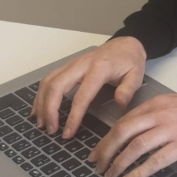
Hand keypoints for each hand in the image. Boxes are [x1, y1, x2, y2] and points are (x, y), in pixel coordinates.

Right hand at [31, 36, 146, 136]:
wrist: (125, 43)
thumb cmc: (130, 60)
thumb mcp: (137, 74)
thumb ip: (128, 89)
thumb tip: (119, 103)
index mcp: (99, 69)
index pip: (81, 96)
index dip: (73, 116)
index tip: (68, 132)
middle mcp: (81, 64)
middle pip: (56, 86)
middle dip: (49, 110)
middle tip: (50, 129)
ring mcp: (73, 64)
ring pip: (49, 81)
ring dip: (41, 102)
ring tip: (42, 123)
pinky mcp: (68, 66)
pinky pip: (49, 78)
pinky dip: (41, 94)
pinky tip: (39, 108)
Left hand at [90, 91, 176, 176]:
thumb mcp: (174, 102)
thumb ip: (154, 114)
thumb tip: (133, 131)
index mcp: (156, 103)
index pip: (123, 121)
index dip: (106, 138)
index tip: (97, 151)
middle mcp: (160, 114)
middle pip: (123, 132)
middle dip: (106, 150)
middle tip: (97, 164)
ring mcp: (171, 129)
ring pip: (135, 147)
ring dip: (119, 163)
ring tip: (111, 175)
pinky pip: (155, 160)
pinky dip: (138, 172)